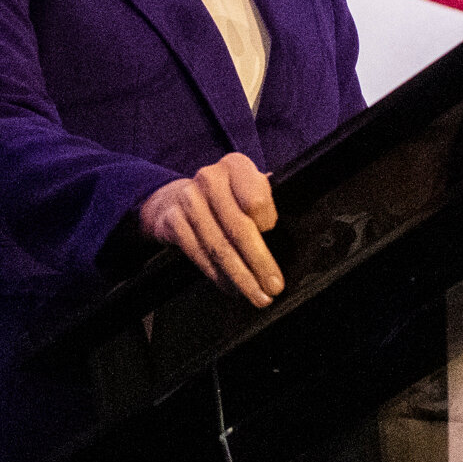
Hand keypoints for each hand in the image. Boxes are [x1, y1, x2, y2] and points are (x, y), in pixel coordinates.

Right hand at [139, 153, 282, 307]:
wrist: (173, 199)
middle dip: (259, 262)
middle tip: (274, 287)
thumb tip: (290, 234)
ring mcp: (188, 200)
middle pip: (239, 228)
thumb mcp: (246, 188)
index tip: (273, 235)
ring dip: (241, 277)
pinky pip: (198, 255)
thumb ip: (265, 202)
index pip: (256, 199)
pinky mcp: (172, 221)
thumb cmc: (224, 198)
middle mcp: (210, 178)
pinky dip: (218, 276)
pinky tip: (232, 289)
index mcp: (236, 166)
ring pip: (219, 247)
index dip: (268, 221)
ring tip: (257, 296)